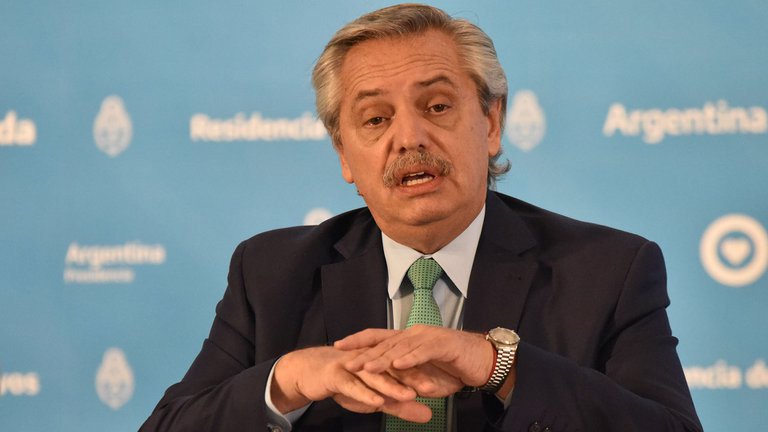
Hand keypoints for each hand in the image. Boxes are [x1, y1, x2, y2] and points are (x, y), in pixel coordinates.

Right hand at [270, 346, 432, 422]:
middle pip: (393, 368)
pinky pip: (352, 385)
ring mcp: (352, 365)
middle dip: (413, 378)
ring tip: (409, 395)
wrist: (310, 373)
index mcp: (381, 361)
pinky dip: (365, 393)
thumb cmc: (346, 384)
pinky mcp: (335, 374)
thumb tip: (429, 415)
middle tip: (432, 388)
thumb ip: (401, 406)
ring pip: (375, 376)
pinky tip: (377, 402)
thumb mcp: (375, 398)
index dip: (424, 375)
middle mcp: (369, 359)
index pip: (405, 367)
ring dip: (392, 385)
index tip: (444, 384)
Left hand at [335, 326, 495, 389]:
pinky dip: (410, 358)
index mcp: (408, 340)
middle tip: (345, 362)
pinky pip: (424, 351)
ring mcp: (429, 338)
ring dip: (382, 358)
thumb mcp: (423, 379)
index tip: (338, 347)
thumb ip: (404, 381)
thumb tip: (385, 389)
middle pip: (385, 342)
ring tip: (366, 367)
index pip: (378, 337)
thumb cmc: (454, 369)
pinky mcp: (444, 345)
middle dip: (363, 353)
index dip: (358, 341)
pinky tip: (398, 365)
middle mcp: (415, 334)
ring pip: (401, 347)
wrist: (484, 362)